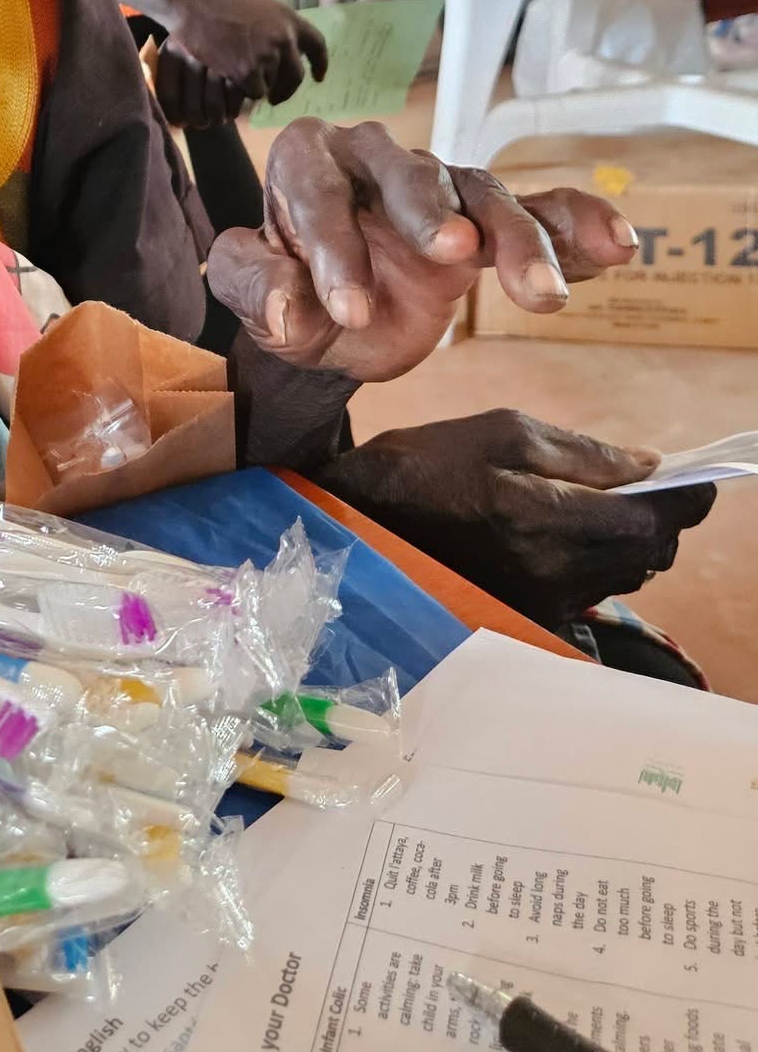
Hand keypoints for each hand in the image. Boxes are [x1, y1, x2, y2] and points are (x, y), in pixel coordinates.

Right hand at [159, 0, 328, 121]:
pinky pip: (254, 92)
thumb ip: (273, 24)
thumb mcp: (256, 6)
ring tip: (237, 77)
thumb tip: (282, 43)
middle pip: (296, 75)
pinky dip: (243, 90)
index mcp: (288, 18)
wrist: (192, 3)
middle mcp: (283, 37)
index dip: (320, 63)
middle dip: (287, 90)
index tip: (318, 77)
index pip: (316, 44)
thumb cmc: (217, 0)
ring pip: (271, 85)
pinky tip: (229, 79)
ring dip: (257, 86)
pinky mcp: (248, 71)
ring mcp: (267, 55)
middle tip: (276, 98)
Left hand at [206, 119, 638, 381]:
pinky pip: (541, 209)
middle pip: (413, 174)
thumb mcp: (253, 300)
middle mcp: (378, 158)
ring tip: (543, 295)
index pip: (319, 192)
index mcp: (309, 161)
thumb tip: (284, 308)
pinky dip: (577, 225)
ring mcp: (441, 185)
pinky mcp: (488, 219)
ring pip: (484, 195)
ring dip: (518, 240)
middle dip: (431, 213)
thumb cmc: (292, 294)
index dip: (333, 249)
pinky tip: (617, 247)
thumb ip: (255, 290)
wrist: (338, 321)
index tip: (350, 311)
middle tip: (455, 254)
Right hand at [315, 411, 714, 629]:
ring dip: (625, 539)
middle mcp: (557, 575)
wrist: (359, 526)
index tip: (691, 475)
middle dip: (655, 514)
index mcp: (551, 520)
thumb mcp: (503, 432)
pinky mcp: (529, 620)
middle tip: (624, 482)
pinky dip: (593, 562)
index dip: (689, 493)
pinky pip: (593, 593)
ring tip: (581, 506)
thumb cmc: (427, 465)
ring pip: (627, 574)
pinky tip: (556, 537)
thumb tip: (651, 465)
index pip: (661, 518)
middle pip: (654, 551)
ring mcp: (544, 605)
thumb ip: (584, 452)